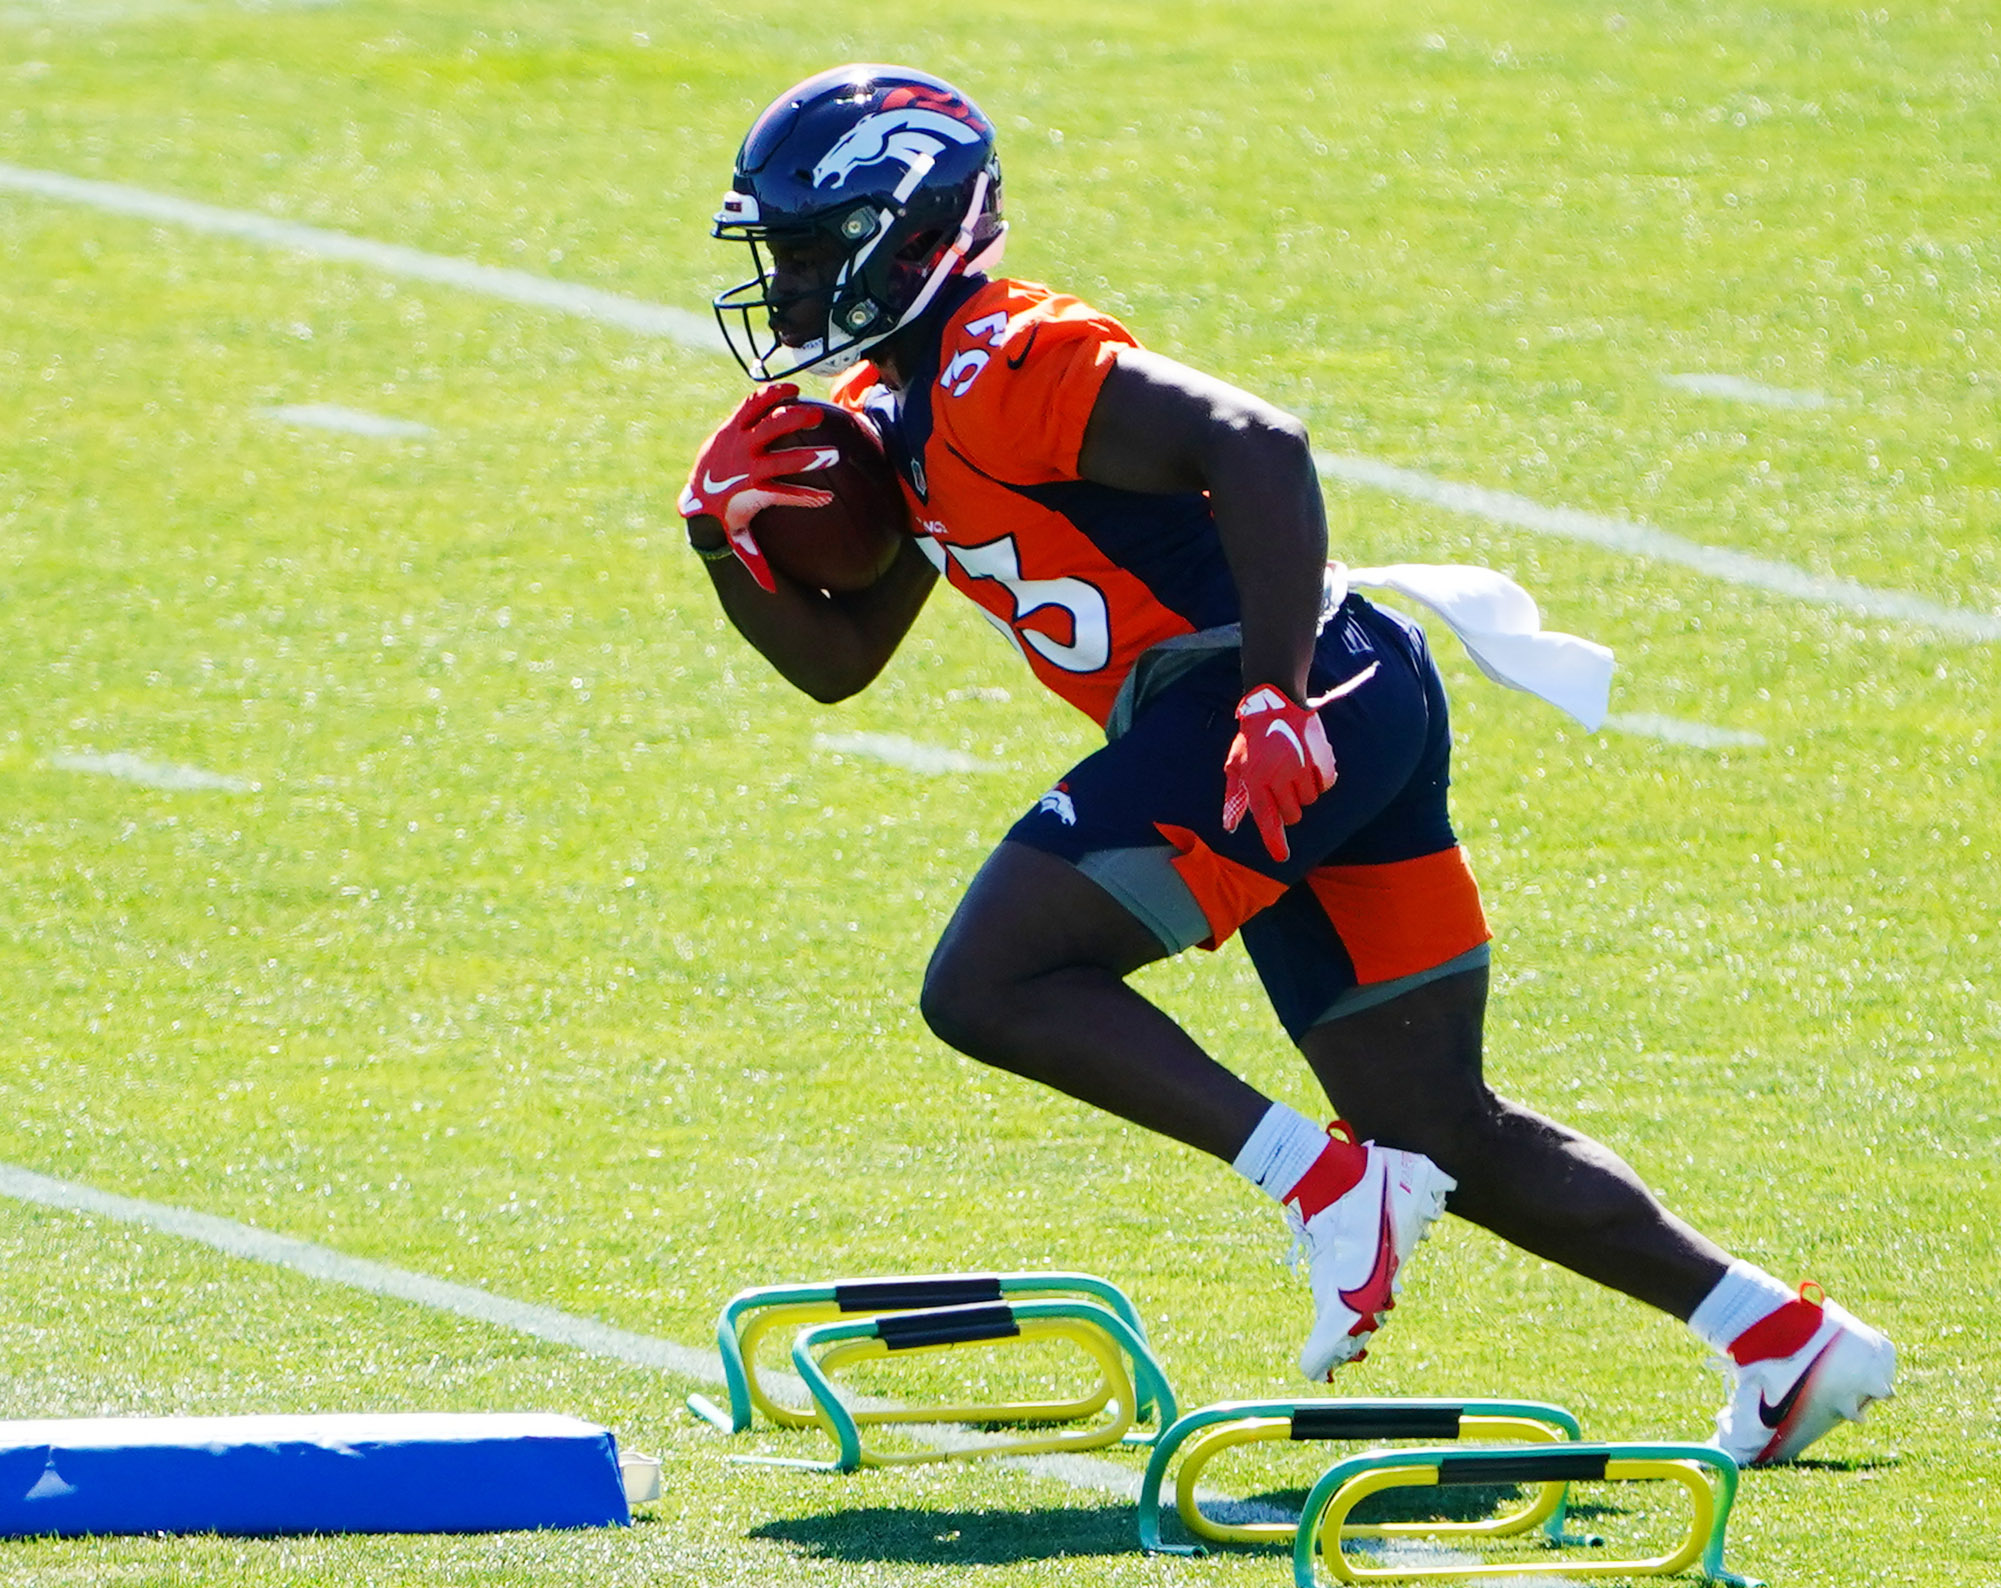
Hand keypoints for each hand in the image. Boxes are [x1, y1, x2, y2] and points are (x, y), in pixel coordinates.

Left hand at [678, 383, 834, 591]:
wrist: (695, 486)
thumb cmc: (724, 514)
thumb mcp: (740, 539)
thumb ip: (756, 563)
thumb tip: (771, 591)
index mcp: (751, 491)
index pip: (781, 496)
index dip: (803, 498)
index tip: (826, 500)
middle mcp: (745, 464)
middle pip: (780, 460)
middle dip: (806, 460)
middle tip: (832, 457)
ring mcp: (738, 440)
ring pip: (768, 424)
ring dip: (793, 418)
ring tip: (816, 413)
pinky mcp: (734, 423)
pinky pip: (754, 403)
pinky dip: (771, 394)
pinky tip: (792, 389)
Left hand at [1221, 684, 1339, 863]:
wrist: (1276, 702)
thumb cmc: (1252, 737)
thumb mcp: (1235, 765)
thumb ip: (1233, 797)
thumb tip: (1230, 826)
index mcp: (1255, 780)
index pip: (1267, 819)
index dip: (1275, 841)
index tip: (1282, 858)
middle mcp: (1279, 778)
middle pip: (1292, 815)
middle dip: (1288, 807)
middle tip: (1282, 787)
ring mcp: (1302, 769)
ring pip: (1309, 801)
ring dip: (1303, 792)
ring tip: (1293, 769)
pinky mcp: (1321, 759)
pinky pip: (1325, 785)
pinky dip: (1320, 780)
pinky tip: (1310, 765)